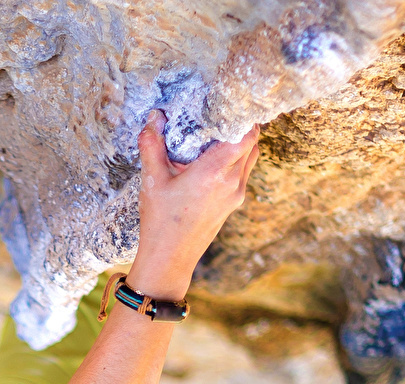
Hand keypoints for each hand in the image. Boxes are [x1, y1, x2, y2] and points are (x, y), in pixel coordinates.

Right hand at [125, 114, 259, 300]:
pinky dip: (234, 161)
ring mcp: (236, 194)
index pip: (246, 134)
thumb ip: (153, 145)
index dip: (243, 116)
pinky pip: (242, 173)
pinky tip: (212, 160)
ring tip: (216, 136)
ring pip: (250, 158)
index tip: (231, 103)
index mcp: (214, 173)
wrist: (169, 259)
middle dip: (240, 126)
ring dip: (239, 144)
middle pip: (252, 143)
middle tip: (221, 115)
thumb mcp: (152, 180)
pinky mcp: (233, 204)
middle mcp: (231, 182)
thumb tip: (154, 118)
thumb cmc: (160, 222)